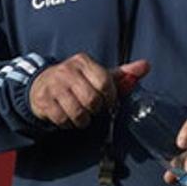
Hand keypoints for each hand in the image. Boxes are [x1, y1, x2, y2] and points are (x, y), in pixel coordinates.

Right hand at [29, 54, 149, 128]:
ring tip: (82, 115)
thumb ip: (123, 74)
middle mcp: (66, 71)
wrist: (41, 84)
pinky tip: (68, 117)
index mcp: (83, 62)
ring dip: (83, 119)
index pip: (104, 82)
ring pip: (77, 112)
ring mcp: (53, 86)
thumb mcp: (99, 74)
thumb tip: (146, 66)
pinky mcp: (43, 100)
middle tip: (93, 109)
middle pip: (92, 99)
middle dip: (96, 109)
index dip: (110, 97)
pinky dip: (69, 123)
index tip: (108, 101)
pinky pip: (62, 119)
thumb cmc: (77, 81)